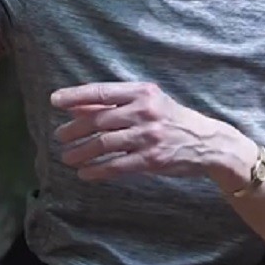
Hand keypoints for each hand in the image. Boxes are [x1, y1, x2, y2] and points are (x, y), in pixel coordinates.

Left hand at [52, 81, 231, 180]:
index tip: (55, 101)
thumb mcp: (147, 102)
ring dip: (81, 152)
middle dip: (73, 129)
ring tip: (67, 157)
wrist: (209, 143)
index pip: (101, 92)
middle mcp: (145, 112)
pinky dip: (97, 170)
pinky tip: (84, 173)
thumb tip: (75, 106)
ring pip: (104, 144)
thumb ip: (113, 103)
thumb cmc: (171, 119)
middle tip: (59, 136)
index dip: (75, 96)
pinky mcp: (152, 159)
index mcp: (142, 92)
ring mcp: (149, 136)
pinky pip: (117, 165)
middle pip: (98, 120)